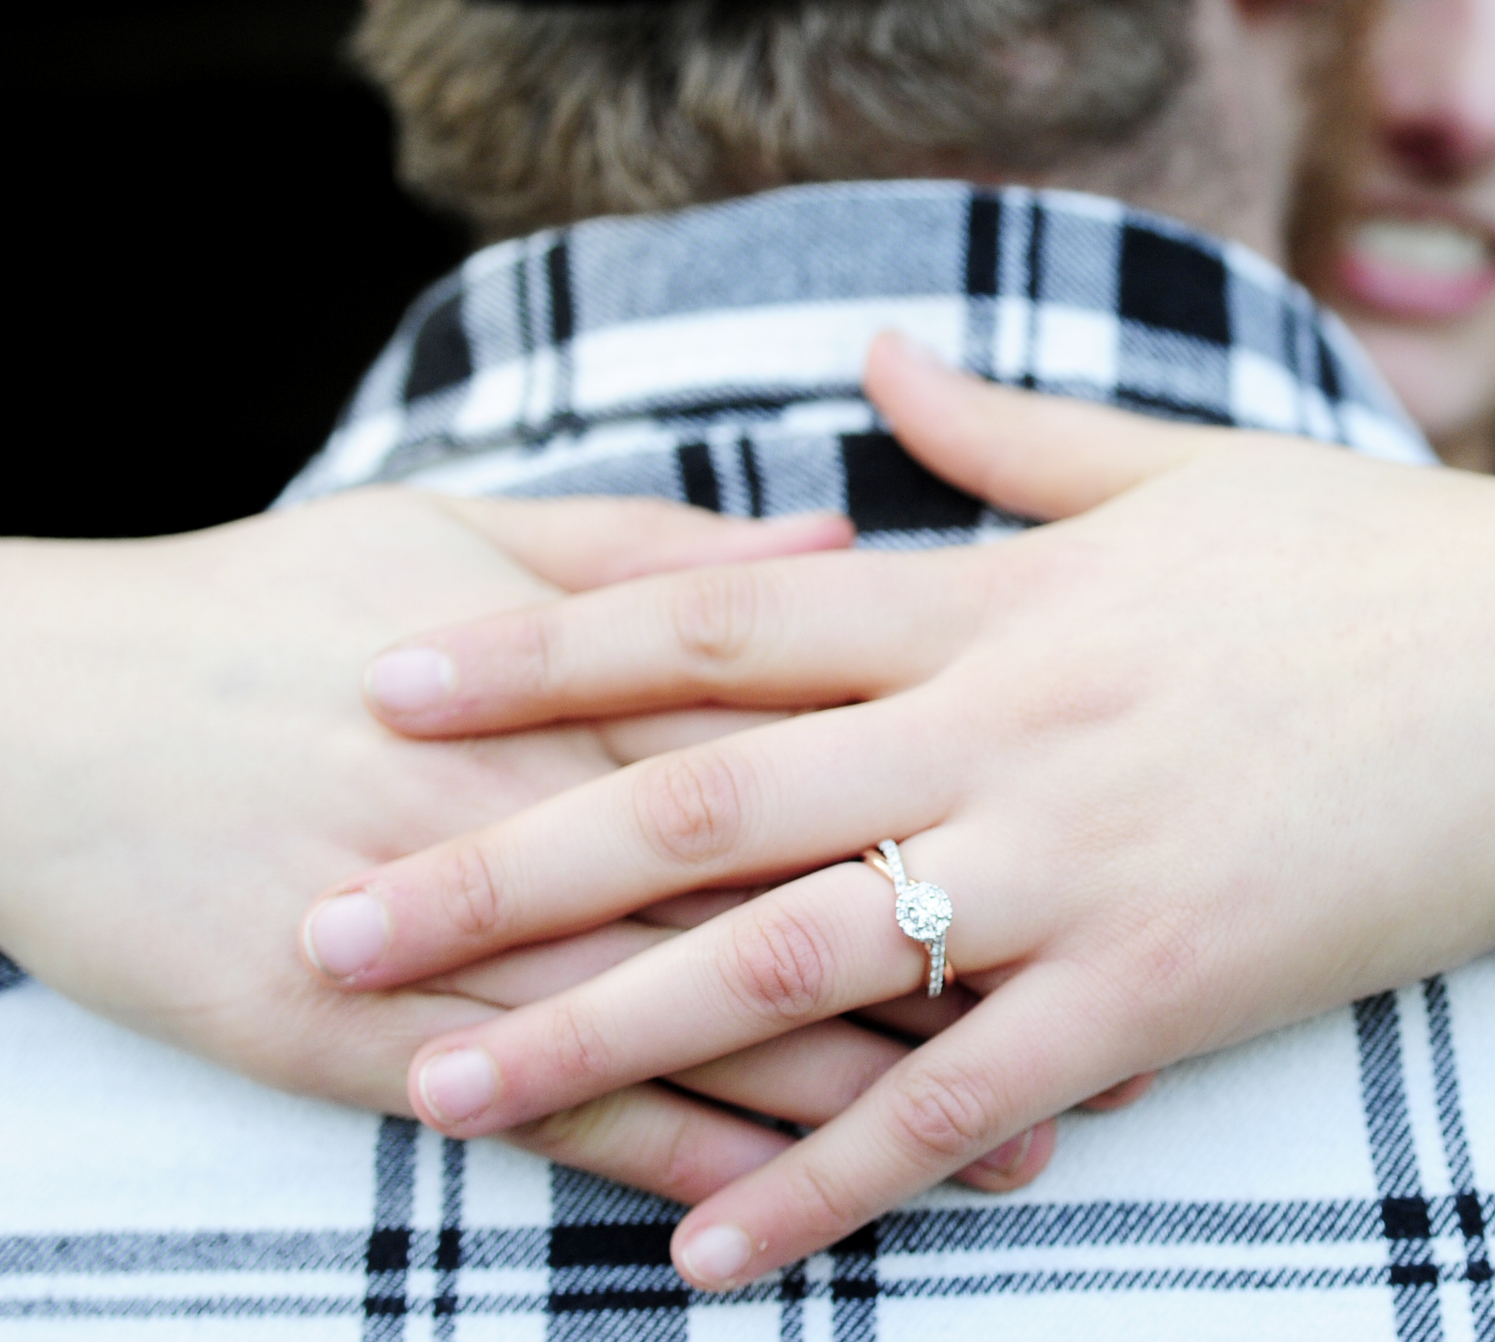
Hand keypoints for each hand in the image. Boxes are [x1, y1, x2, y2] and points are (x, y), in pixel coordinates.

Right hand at [0, 489, 1057, 1196]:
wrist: (23, 710)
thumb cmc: (263, 604)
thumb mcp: (460, 531)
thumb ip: (665, 555)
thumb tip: (845, 545)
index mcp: (592, 671)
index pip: (826, 747)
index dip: (987, 809)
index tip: (1120, 847)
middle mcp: (548, 805)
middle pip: (799, 898)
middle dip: (977, 974)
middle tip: (1137, 1033)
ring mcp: (454, 935)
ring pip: (702, 1027)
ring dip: (872, 1101)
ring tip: (1026, 1148)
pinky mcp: (359, 1042)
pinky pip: (552, 1116)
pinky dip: (681, 1164)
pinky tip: (792, 1208)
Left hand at [305, 336, 1494, 1287]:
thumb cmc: (1392, 562)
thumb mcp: (1188, 470)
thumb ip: (1008, 435)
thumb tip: (874, 366)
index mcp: (1004, 594)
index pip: (725, 614)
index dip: (545, 652)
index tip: (388, 686)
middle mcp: (1011, 726)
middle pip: (708, 798)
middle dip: (502, 870)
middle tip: (331, 927)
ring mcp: (1085, 863)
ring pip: (798, 958)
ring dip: (607, 1036)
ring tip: (445, 1101)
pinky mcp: (1171, 985)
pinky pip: (962, 1099)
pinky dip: (828, 1177)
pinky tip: (709, 1242)